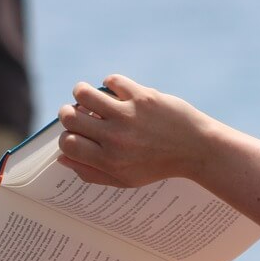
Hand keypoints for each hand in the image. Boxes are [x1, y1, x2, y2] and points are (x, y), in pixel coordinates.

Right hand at [56, 74, 209, 187]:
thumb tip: (62, 157)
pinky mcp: (143, 96)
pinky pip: (113, 80)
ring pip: (84, 92)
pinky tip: (118, 91)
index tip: (76, 134)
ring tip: (91, 97)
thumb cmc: (158, 166)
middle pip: (70, 116)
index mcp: (109, 161)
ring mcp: (128, 116)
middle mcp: (115, 138)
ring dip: (82, 92)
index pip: (67, 143)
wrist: (197, 150)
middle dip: (68, 112)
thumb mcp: (125, 180)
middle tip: (79, 112)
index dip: (66, 136)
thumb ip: (91, 173)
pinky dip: (110, 83)